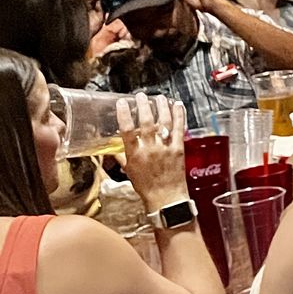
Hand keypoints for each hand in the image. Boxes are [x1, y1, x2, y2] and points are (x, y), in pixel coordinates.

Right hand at [117, 94, 190, 210]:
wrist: (166, 197)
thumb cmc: (146, 186)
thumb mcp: (129, 171)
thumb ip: (121, 156)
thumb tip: (112, 146)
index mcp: (135, 154)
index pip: (127, 130)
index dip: (124, 114)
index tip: (122, 103)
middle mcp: (150, 149)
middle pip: (145, 123)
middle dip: (142, 106)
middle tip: (140, 96)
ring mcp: (165, 148)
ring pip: (163, 123)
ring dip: (161, 107)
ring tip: (159, 97)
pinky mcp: (179, 148)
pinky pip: (179, 128)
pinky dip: (179, 115)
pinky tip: (177, 105)